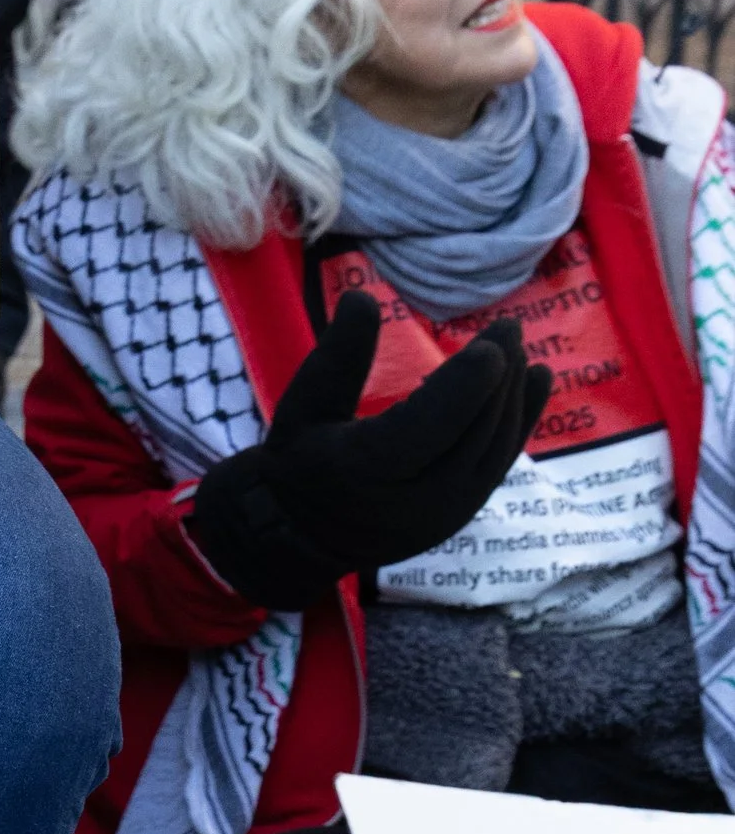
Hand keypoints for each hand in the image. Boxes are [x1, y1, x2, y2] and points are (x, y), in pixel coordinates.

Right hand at [186, 292, 549, 610]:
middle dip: (500, 376)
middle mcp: (417, 496)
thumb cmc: (299, 462)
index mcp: (369, 467)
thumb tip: (363, 296)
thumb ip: (338, 355)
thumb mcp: (303, 405)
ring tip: (520, 350)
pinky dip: (520, 420)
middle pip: (474, 432)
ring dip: (514, 395)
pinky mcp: (462, 513)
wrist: (303, 536)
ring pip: (495, 447)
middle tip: (510, 327)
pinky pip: (499, 462)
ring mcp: (446, 511)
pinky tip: (534, 383)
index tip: (493, 341)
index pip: (431, 423)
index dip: (468, 383)